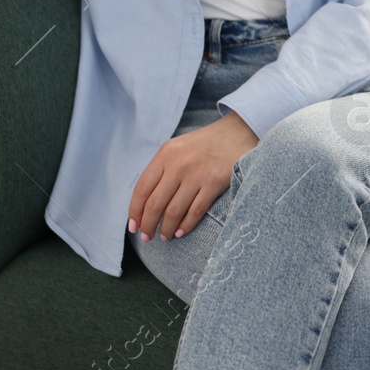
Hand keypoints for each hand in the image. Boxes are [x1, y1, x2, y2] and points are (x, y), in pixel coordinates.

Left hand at [129, 111, 258, 241]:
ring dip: (166, 229)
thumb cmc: (204, 144)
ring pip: (173, 211)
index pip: (142, 189)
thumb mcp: (177, 148)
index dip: (135, 212)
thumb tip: (145, 202)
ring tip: (164, 236)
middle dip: (148, 225)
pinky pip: (195, 211)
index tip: (133, 226)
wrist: (237, 132)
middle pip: (155, 204)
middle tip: (146, 237)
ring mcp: (197, 175)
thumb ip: (161, 169)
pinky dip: (186, 225)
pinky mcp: (214, 183)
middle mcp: (178, 165)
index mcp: (165, 155)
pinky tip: (181, 232)